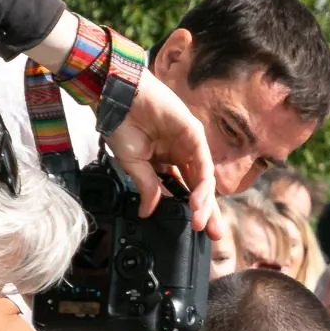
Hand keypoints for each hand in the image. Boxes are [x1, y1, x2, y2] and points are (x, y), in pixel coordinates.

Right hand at [106, 66, 218, 236]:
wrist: (116, 95)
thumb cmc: (120, 123)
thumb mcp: (133, 164)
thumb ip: (147, 188)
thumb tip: (148, 212)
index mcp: (167, 162)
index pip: (185, 191)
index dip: (191, 211)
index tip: (194, 231)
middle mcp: (182, 154)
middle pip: (200, 188)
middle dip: (209, 213)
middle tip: (214, 235)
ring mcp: (190, 144)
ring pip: (204, 179)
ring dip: (204, 204)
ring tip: (200, 222)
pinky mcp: (194, 134)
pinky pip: (202, 163)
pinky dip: (201, 184)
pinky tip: (197, 201)